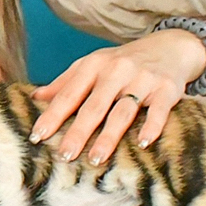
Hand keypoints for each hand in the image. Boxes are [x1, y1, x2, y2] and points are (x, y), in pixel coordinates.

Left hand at [29, 29, 205, 159]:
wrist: (169, 47)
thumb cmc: (123, 62)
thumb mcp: (93, 65)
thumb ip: (66, 82)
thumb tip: (35, 98)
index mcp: (94, 65)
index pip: (69, 94)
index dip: (52, 116)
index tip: (37, 137)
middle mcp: (117, 70)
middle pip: (94, 106)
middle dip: (78, 132)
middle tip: (65, 155)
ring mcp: (142, 80)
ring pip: (122, 111)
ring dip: (109, 136)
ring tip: (95, 158)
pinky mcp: (166, 89)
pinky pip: (158, 110)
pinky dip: (151, 126)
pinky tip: (142, 144)